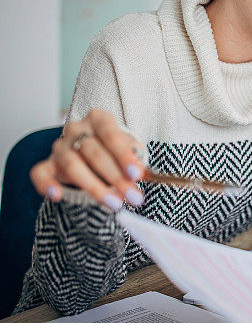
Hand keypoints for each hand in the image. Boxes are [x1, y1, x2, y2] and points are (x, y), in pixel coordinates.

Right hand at [29, 109, 145, 210]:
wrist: (94, 152)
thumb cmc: (114, 149)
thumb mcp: (129, 147)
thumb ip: (134, 157)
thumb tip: (140, 171)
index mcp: (99, 119)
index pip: (111, 134)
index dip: (124, 155)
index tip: (136, 174)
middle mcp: (76, 129)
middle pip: (93, 152)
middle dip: (116, 177)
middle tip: (133, 197)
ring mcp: (59, 147)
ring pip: (72, 165)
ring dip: (95, 187)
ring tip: (114, 204)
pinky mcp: (47, 164)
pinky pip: (40, 174)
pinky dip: (46, 185)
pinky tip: (57, 196)